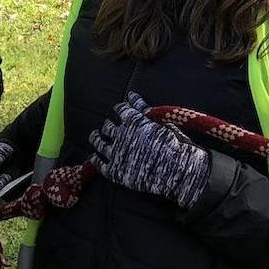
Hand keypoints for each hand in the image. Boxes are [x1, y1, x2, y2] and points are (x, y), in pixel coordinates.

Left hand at [88, 95, 210, 209]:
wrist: (175, 171)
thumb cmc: (174, 146)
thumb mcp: (163, 123)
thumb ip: (144, 110)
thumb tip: (133, 97)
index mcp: (133, 121)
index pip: (121, 109)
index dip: (120, 108)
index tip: (118, 108)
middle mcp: (120, 134)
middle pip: (108, 127)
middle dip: (108, 125)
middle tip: (107, 125)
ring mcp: (115, 153)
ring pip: (98, 143)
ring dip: (95, 138)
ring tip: (94, 136)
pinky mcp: (113, 170)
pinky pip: (99, 163)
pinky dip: (95, 158)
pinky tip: (93, 156)